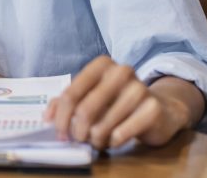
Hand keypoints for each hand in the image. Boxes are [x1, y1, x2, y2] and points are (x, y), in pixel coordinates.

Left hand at [43, 56, 201, 149]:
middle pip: (85, 110)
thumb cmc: (118, 101)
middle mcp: (121, 71)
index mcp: (101, 64)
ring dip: (96, 139)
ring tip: (98, 140)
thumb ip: (66, 102)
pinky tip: (114, 140)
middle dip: (77, 131)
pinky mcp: (152, 108)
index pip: (71, 93)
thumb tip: (47, 119)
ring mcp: (139, 88)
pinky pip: (121, 134)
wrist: (160, 108)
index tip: (60, 133)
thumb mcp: (91, 96)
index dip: (61, 117)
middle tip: (79, 140)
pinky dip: (113, 142)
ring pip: (103, 125)